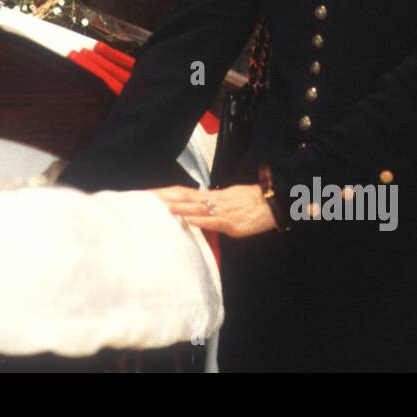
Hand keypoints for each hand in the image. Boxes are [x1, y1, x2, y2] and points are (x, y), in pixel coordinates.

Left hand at [150, 184, 277, 237]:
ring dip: (176, 208)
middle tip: (143, 199)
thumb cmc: (250, 202)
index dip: (165, 192)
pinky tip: (187, 221)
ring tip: (158, 208)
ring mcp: (221, 212)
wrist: (272, 202)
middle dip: (163, 198)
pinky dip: (199, 221)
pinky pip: (213, 221)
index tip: (148, 193)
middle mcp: (212, 201)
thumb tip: (196, 212)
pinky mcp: (231, 223)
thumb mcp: (227, 199)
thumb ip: (210, 205)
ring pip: (195, 207)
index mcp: (211, 196)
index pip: (182, 192)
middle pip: (182, 197)